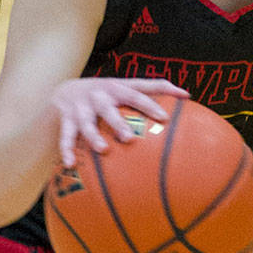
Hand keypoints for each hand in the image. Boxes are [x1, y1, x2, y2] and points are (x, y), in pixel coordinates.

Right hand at [50, 78, 188, 166]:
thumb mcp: (126, 87)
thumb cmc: (107, 93)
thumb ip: (153, 90)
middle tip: (130, 139)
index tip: (165, 118)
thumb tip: (188, 95)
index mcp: (117, 87)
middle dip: (119, 122)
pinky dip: (66, 150)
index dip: (151, 103)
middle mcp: (98, 95)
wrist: (64, 90)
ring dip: (94, 137)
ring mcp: (81, 107)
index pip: (137, 93)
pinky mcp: (65, 118)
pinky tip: (69, 165)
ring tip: (103, 150)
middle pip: (109, 108)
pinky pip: (65, 136)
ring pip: (87, 123)